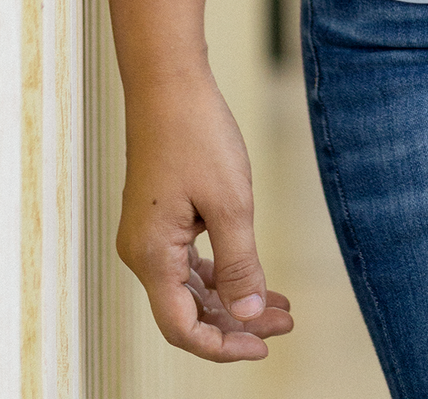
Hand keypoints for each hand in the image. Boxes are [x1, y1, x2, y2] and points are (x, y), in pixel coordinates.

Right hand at [117, 70, 292, 360]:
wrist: (167, 82)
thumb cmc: (196, 134)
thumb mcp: (230, 202)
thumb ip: (239, 265)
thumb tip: (248, 315)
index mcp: (152, 256)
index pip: (182, 327)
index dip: (223, 345)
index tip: (264, 345)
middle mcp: (142, 253)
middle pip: (188, 311)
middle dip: (237, 323)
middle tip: (285, 322)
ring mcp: (149, 236)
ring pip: (191, 287)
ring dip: (233, 299)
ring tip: (279, 305)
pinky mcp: (159, 218)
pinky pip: (189, 262)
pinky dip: (221, 273)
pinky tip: (253, 276)